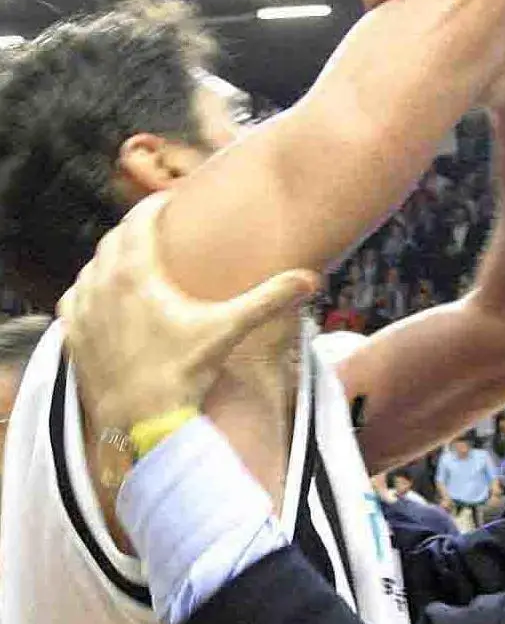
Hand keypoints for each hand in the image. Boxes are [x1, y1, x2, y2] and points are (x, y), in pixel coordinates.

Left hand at [58, 194, 319, 430]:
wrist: (143, 422)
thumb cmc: (184, 372)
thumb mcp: (227, 329)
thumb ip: (268, 299)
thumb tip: (310, 280)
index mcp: (135, 274)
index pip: (139, 221)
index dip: (154, 205)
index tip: (169, 201)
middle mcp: (102, 285)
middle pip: (113, 240)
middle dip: (134, 229)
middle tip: (156, 228)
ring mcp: (84, 311)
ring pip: (91, 266)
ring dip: (111, 257)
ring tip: (133, 260)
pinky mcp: (74, 337)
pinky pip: (75, 297)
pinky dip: (89, 288)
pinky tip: (102, 295)